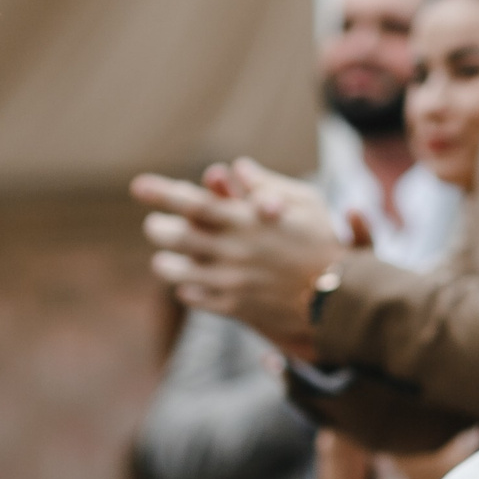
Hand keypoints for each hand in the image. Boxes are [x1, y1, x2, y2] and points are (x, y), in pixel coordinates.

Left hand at [130, 159, 337, 350]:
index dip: (162, 192)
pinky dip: (188, 289)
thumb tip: (238, 168)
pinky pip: (197, 298)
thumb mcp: (306, 204)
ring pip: (178, 272)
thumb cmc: (326, 247)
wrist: (342, 301)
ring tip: (164, 260)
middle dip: (158, 229)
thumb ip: (267, 185)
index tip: (137, 186)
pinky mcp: (236, 309)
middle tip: (154, 225)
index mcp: (246, 221)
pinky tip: (189, 285)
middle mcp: (232, 251)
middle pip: (175, 236)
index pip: (193, 202)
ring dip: (166, 263)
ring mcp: (232, 282)